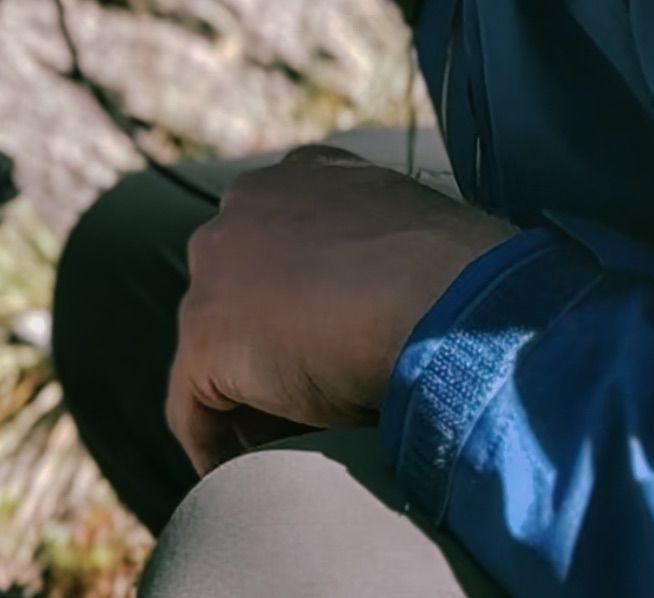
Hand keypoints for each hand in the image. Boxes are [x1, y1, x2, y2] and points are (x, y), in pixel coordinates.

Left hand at [166, 144, 520, 473]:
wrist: (448, 295)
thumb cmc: (460, 280)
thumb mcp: (418, 248)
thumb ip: (381, 266)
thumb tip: (391, 316)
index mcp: (307, 176)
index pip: (278, 242)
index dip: (293, 304)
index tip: (323, 351)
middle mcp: (249, 205)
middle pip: (236, 290)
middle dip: (262, 346)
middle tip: (305, 407)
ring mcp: (218, 265)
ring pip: (215, 347)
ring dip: (247, 397)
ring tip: (284, 447)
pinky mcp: (206, 332)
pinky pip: (192, 404)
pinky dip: (213, 443)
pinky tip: (239, 477)